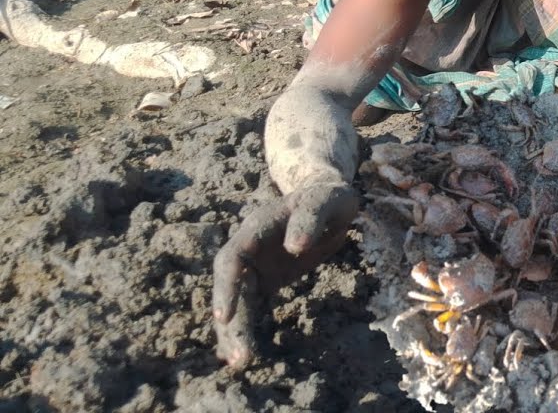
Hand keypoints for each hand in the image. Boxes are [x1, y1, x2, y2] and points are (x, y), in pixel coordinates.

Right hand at [211, 182, 359, 369]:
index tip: (224, 316)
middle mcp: (248, 249)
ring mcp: (255, 266)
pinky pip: (252, 307)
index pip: (232, 259)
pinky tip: (244, 354)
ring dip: (237, 331)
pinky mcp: (266, 280)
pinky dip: (248, 328)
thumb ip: (309, 219)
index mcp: (256, 228)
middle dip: (232, 323)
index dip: (226, 288)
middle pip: (231, 288)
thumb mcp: (325, 201)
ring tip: (240, 363)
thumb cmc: (327, 197)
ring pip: (239, 302)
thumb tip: (294, 247)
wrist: (330, 199)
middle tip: (240, 358)